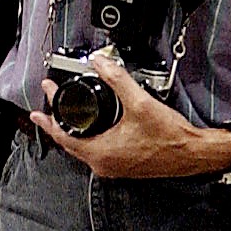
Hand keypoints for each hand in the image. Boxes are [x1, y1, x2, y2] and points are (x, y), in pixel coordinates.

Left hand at [30, 52, 230, 178]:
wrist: (192, 153)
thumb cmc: (170, 137)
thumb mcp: (139, 102)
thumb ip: (116, 79)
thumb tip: (100, 62)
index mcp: (101, 153)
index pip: (62, 136)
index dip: (48, 119)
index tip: (39, 107)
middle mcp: (103, 164)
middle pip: (69, 144)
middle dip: (57, 123)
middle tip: (48, 106)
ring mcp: (113, 167)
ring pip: (82, 148)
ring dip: (73, 132)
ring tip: (65, 115)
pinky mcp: (122, 165)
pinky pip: (96, 151)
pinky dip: (88, 138)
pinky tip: (91, 127)